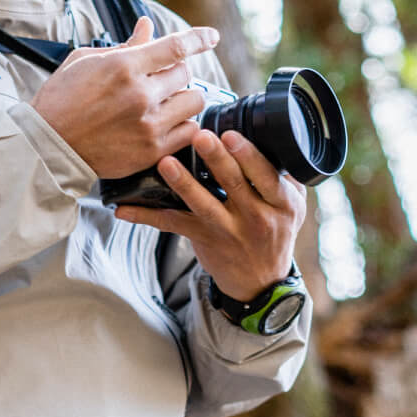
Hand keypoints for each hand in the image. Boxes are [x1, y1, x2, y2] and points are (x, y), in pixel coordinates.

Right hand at [30, 17, 218, 178]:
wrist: (47, 146)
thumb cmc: (60, 100)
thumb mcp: (85, 61)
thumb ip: (122, 45)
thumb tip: (147, 27)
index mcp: (124, 67)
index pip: (176, 46)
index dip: (199, 38)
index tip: (211, 37)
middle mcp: (141, 95)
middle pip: (186, 74)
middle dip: (176, 73)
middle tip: (160, 80)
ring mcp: (149, 124)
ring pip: (194, 102)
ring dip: (183, 99)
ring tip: (165, 103)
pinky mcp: (152, 151)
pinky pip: (189, 132)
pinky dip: (182, 125)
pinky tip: (165, 123)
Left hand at [113, 128, 305, 301]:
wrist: (261, 281)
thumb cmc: (275, 232)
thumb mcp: (292, 206)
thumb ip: (281, 177)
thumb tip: (268, 137)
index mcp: (281, 203)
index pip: (266, 176)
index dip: (248, 155)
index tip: (231, 135)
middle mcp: (256, 217)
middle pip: (234, 183)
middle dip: (216, 158)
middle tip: (199, 136)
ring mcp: (227, 231)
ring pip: (203, 205)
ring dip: (183, 183)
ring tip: (166, 164)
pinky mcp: (202, 239)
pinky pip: (172, 224)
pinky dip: (146, 216)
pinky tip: (124, 209)